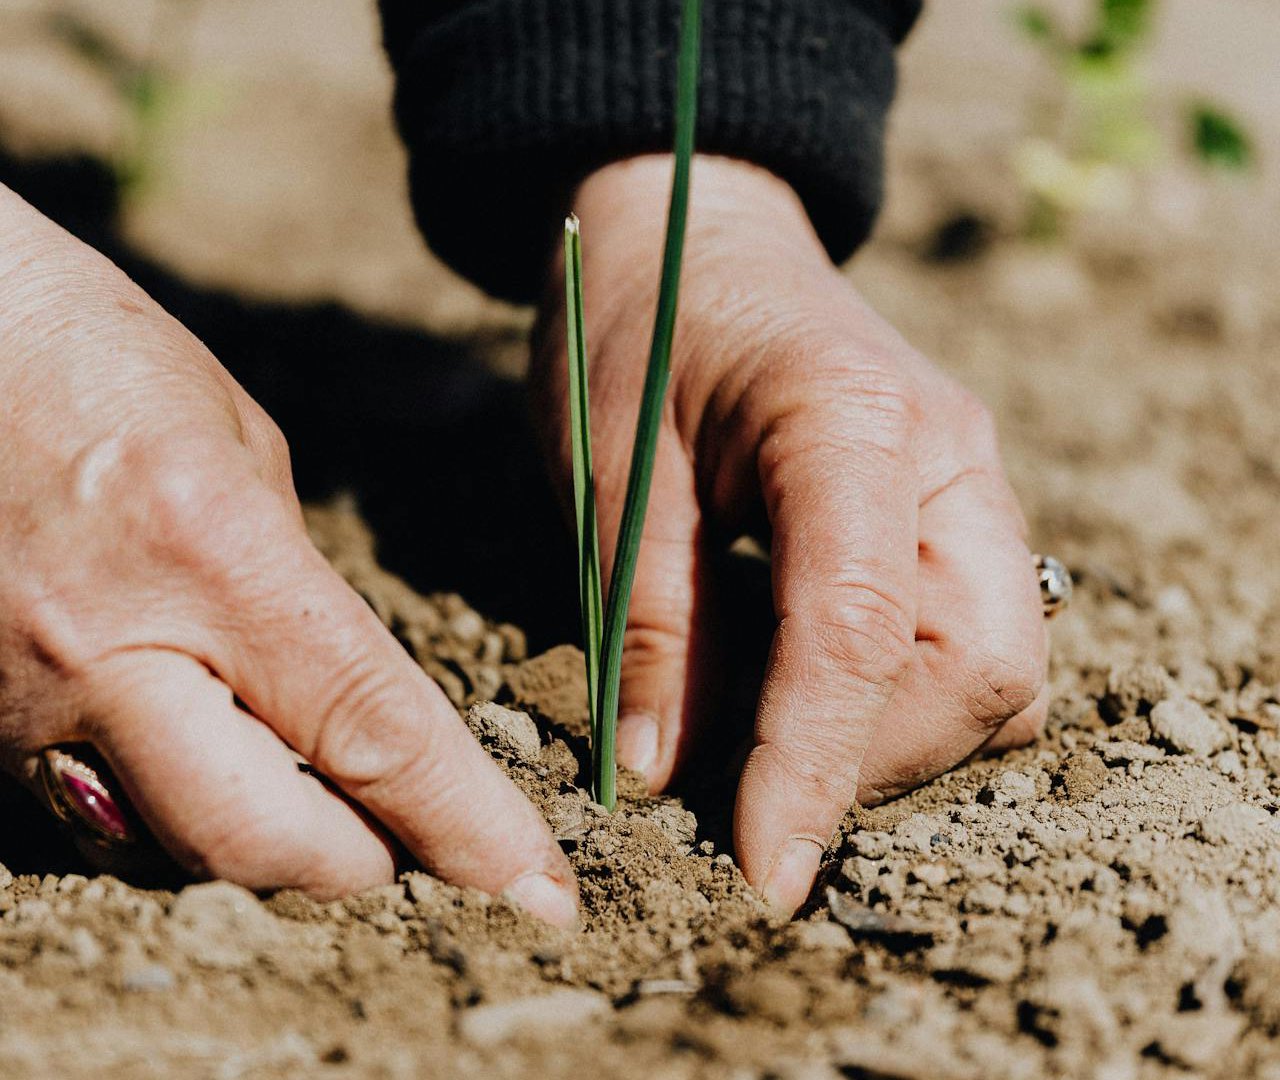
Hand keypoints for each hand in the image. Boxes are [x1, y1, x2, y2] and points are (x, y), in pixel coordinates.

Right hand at [0, 185, 575, 925]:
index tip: (537, 887)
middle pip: (262, 840)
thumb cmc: (97, 360)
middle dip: (362, 865)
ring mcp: (24, 702)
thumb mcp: (242, 451)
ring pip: (172, 849)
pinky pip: (96, 817)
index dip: (465, 824)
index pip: (370, 730)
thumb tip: (343, 701)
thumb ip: (295, 590)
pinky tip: (217, 769)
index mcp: (212, 553)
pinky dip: (178, 817)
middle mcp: (110, 648)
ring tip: (327, 808)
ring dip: (270, 848)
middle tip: (416, 848)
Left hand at [533, 156, 1046, 914]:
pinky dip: (898, 699)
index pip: (862, 632)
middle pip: (982, 669)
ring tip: (771, 743)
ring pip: (996, 670)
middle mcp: (950, 456)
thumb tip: (665, 777)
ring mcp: (969, 482)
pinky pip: (970, 641)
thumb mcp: (612, 467)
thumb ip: (651, 621)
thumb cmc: (635, 325)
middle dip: (874, 760)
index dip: (815, 768)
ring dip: (892, 739)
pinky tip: (803, 692)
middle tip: (754, 792)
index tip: (765, 873)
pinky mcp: (954, 511)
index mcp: (852, 420)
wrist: (690, 230)